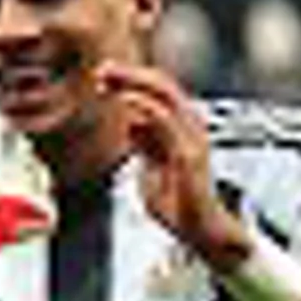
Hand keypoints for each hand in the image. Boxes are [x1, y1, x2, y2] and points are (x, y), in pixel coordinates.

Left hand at [94, 62, 249, 264]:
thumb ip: (144, 141)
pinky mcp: (188, 152)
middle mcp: (191, 125)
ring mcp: (192, 136)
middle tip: (102, 70)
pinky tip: (124, 99)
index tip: (103, 77)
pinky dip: (143, 105)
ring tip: (107, 79)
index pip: (158, 90)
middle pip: (162, 84)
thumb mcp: (151, 163)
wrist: (198, 229)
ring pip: (164, 94)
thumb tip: (131, 122)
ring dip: (133, 82)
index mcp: (183, 125)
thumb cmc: (176, 200)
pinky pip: (164, 119)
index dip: (131, 79)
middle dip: (129, 73)